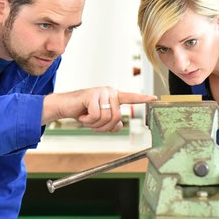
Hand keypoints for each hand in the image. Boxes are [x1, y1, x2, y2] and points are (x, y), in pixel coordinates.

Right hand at [42, 87, 156, 131]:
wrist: (64, 106)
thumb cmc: (82, 111)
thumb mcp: (98, 119)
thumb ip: (111, 123)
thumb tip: (119, 126)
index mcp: (113, 96)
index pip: (130, 97)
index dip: (142, 98)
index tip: (154, 98)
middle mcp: (109, 91)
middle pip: (116, 117)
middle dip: (104, 126)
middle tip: (93, 123)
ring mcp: (101, 92)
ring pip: (106, 117)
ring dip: (94, 123)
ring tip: (87, 117)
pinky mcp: (92, 95)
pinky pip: (96, 115)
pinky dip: (88, 120)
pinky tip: (82, 114)